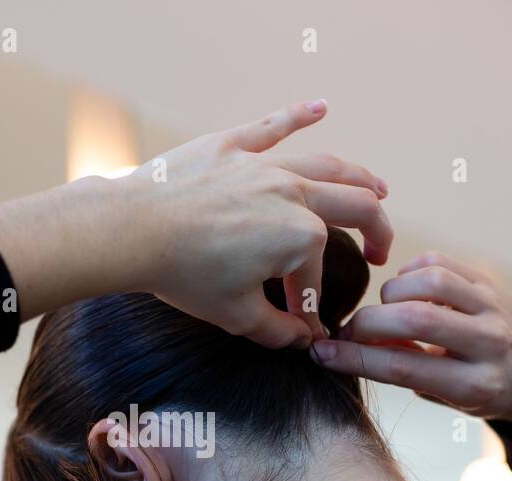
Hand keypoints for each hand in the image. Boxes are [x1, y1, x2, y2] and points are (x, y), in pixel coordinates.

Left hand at [0, 101, 391, 348]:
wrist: (132, 230)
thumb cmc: (184, 275)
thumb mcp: (237, 316)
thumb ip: (279, 331)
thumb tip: (305, 342)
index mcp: (301, 238)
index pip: (317, 277)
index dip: (313, 307)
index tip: (307, 327)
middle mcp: (294, 194)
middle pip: (356, 207)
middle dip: (376, 232)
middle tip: (379, 251)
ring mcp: (265, 165)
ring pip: (329, 164)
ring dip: (360, 178)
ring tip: (377, 190)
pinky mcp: (232, 146)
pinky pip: (274, 125)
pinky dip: (300, 114)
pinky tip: (322, 107)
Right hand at [310, 251, 511, 429]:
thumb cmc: (480, 390)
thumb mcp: (448, 398)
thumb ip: (406, 371)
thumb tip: (353, 344)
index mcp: (478, 385)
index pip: (405, 368)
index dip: (356, 358)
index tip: (321, 353)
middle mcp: (491, 343)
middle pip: (417, 319)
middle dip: (368, 322)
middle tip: (348, 330)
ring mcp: (494, 307)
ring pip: (430, 283)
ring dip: (392, 294)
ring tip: (384, 310)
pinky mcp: (490, 281)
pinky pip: (441, 263)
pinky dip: (411, 273)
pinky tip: (404, 291)